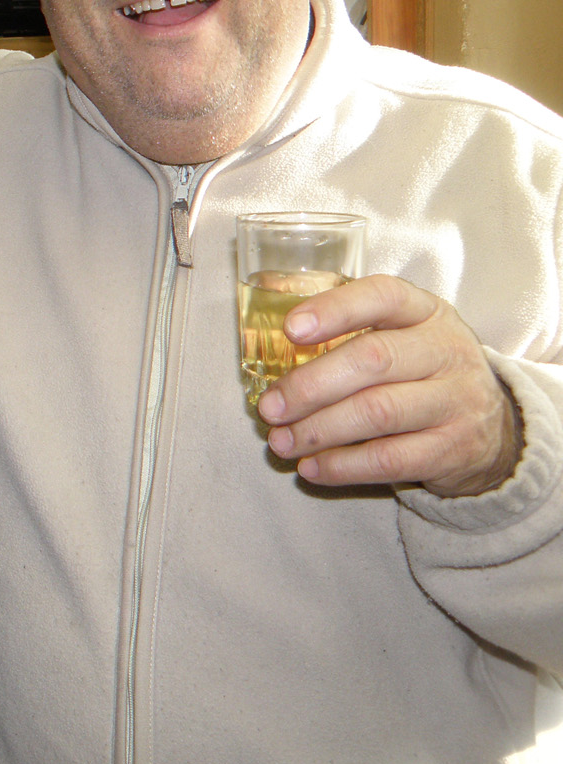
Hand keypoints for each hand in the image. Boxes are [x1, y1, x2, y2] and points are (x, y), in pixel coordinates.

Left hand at [257, 274, 521, 496]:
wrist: (494, 429)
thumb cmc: (421, 371)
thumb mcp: (401, 334)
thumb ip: (345, 326)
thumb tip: (269, 322)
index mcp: (426, 311)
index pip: (383, 296)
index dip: (335, 310)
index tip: (290, 330)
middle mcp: (447, 350)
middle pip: (373, 360)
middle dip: (310, 386)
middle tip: (269, 407)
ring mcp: (455, 401)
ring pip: (378, 412)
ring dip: (318, 430)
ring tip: (280, 441)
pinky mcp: (453, 449)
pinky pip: (389, 459)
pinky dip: (341, 465)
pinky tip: (310, 467)